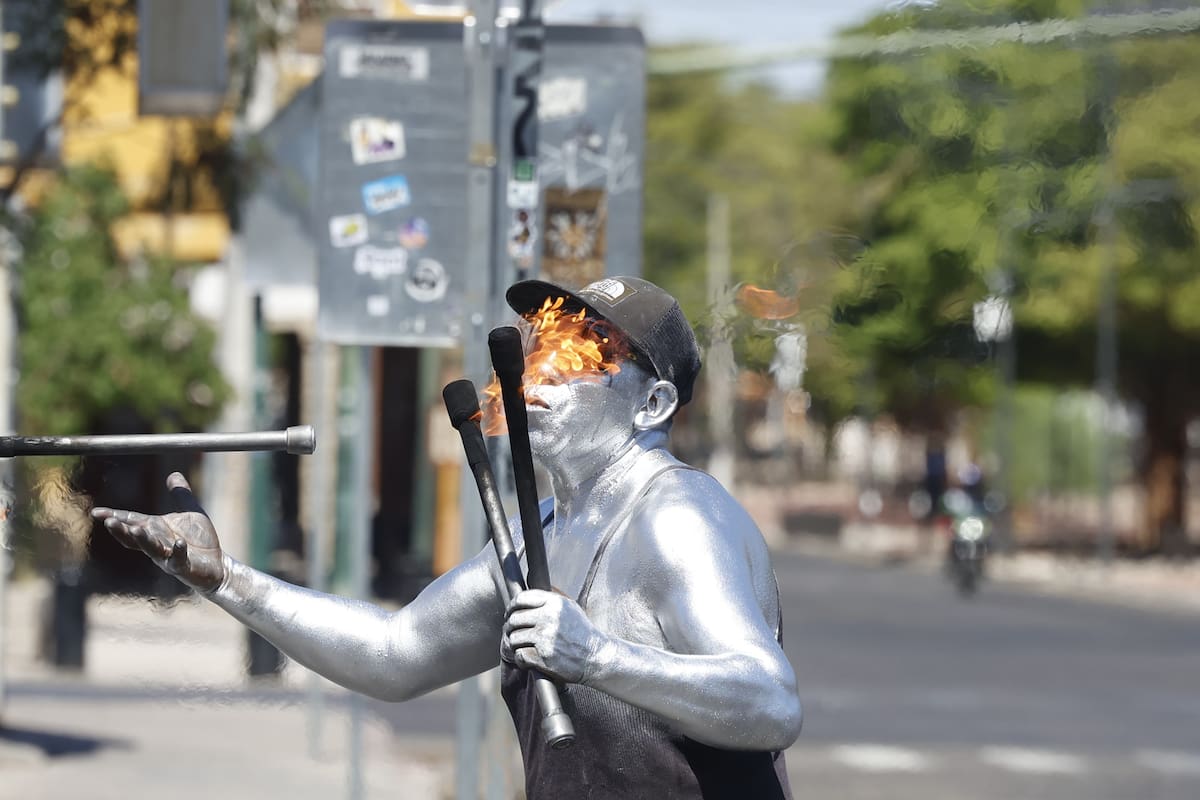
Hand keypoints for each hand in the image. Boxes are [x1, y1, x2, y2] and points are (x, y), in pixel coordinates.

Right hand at [90, 472, 224, 592]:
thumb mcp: (190, 512)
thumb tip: (174, 474)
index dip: (114, 516)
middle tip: (109, 521)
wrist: (216, 564)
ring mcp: (168, 557)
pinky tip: (179, 543)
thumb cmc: (199, 540)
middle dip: (122, 530)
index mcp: (155, 529)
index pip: (131, 521)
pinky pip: (178, 559)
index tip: (96, 512)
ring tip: (136, 529)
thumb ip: (181, 495)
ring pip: (151, 549)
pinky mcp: (183, 566)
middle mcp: (157, 543)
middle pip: (134, 537)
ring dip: (144, 540)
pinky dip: (178, 551)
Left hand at [503, 589, 605, 683]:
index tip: (510, 613)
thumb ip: (552, 597)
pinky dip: (520, 659)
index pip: (521, 599)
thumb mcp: (570, 607)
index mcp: (554, 603)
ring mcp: (545, 637)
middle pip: (514, 619)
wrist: (596, 656)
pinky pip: (519, 655)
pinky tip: (528, 659)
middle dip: (510, 627)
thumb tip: (531, 585)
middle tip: (513, 632)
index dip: (512, 607)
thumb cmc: (583, 633)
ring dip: (515, 644)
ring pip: (514, 638)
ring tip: (522, 646)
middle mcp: (548, 618)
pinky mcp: (543, 657)